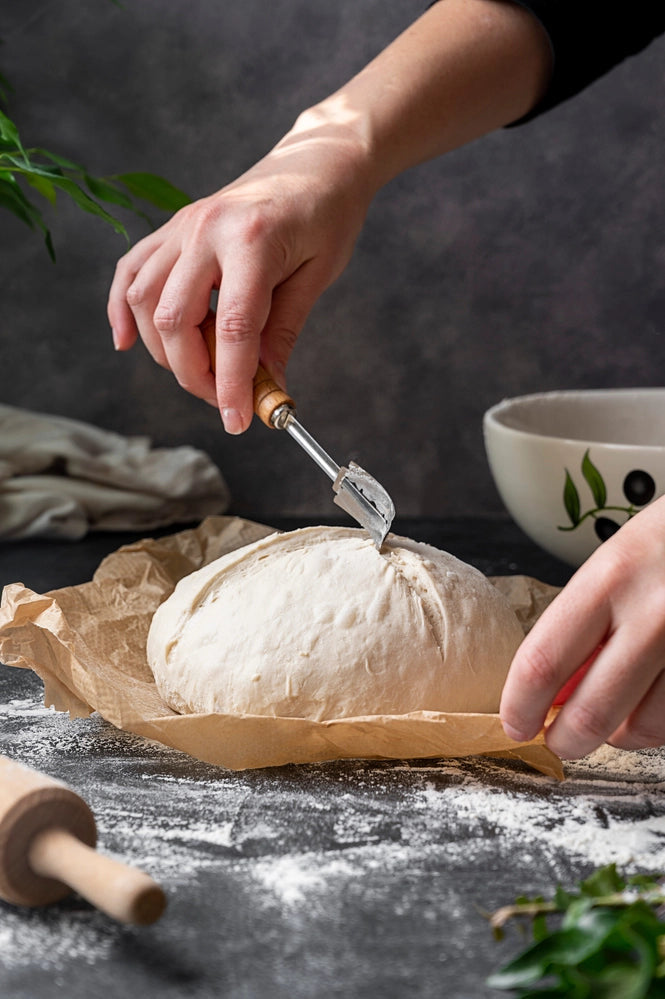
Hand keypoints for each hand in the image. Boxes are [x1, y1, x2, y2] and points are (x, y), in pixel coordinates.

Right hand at [107, 111, 374, 432]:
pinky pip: (130, 271)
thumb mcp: (318, 275)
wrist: (319, 160)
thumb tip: (265, 387)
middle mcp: (206, 229)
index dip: (232, 383)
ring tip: (200, 372)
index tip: (237, 421)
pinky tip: (127, 342)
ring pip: (144, 300)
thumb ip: (283, 331)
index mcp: (252, 240)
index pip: (233, 330)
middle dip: (194, 374)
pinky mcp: (172, 228)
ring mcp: (182, 225)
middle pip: (175, 320)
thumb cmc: (328, 214)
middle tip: (225, 400)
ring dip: (163, 350)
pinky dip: (122, 309)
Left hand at [500, 495, 664, 758]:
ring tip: (614, 715)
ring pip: (642, 728)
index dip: (520, 705)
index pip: (543, 662)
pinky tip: (648, 702)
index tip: (514, 723)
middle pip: (591, 711)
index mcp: (610, 579)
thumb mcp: (613, 567)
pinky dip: (653, 724)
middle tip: (558, 741)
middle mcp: (653, 613)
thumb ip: (581, 627)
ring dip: (618, 735)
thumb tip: (550, 695)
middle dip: (565, 740)